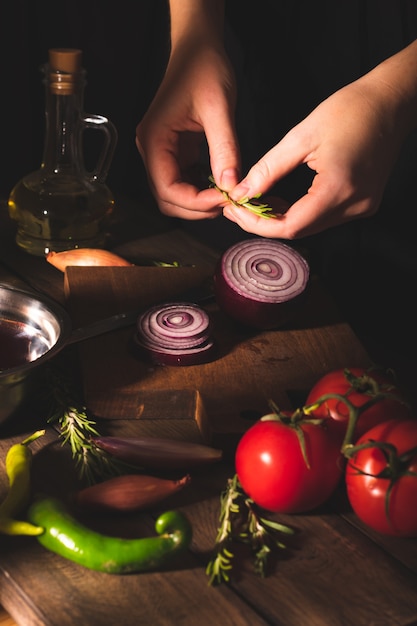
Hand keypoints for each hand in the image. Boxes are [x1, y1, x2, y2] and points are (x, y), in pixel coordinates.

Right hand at [136, 42, 239, 219]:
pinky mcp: (175, 151)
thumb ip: (225, 149)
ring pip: (174, 194)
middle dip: (196, 207)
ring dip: (199, 202)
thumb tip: (231, 185)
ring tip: (226, 195)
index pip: (167, 188)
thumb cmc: (204, 68)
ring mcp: (162, 151)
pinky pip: (184, 181)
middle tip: (227, 202)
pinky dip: (201, 189)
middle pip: (167, 198)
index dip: (194, 202)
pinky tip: (220, 184)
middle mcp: (152, 149)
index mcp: (154, 139)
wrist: (198, 47)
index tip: (223, 199)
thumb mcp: (219, 109)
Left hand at [224, 76, 407, 238]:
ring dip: (282, 219)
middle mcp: (354, 205)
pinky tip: (282, 200)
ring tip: (256, 201)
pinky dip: (301, 213)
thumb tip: (242, 193)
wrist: (391, 101)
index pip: (290, 227)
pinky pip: (325, 218)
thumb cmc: (351, 110)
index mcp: (337, 189)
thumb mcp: (300, 136)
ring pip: (311, 227)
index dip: (257, 224)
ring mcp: (362, 206)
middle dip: (265, 222)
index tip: (235, 212)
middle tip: (239, 207)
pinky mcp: (364, 203)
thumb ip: (268, 169)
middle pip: (300, 231)